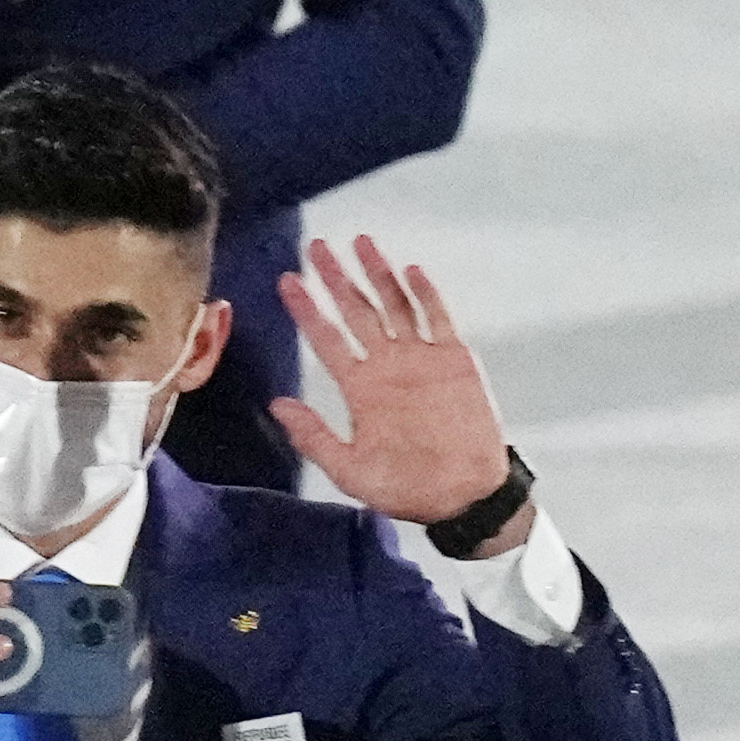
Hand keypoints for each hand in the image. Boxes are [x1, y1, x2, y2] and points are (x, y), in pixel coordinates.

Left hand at [271, 236, 519, 536]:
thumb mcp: (350, 469)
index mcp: (359, 388)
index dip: (306, 309)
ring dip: (378, 274)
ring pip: (395, 305)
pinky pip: (439, 320)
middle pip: (356, 311)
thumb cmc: (407, 489)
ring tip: (360, 242)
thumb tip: (276, 404)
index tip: (286, 281)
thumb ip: (314, 436)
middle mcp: (386, 365)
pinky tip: (410, 271)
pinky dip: (425, 295)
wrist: (463, 498)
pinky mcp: (455, 362)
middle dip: (336, 278)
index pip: (326, 338)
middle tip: (316, 246)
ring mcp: (420, 360)